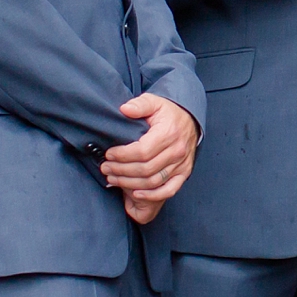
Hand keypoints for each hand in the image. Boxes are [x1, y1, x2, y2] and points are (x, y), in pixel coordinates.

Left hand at [102, 94, 198, 215]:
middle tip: (106, 168)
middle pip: (145, 169)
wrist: (190, 119)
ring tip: (113, 178)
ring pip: (153, 181)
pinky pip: (169, 190)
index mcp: (169, 133)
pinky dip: (152, 195)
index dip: (122, 155)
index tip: (109, 154)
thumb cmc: (168, 113)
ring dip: (130, 183)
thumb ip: (139, 104)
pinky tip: (136, 193)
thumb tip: (125, 109)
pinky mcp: (184, 173)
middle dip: (121, 170)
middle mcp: (177, 151)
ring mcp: (181, 164)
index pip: (142, 151)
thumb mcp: (154, 101)